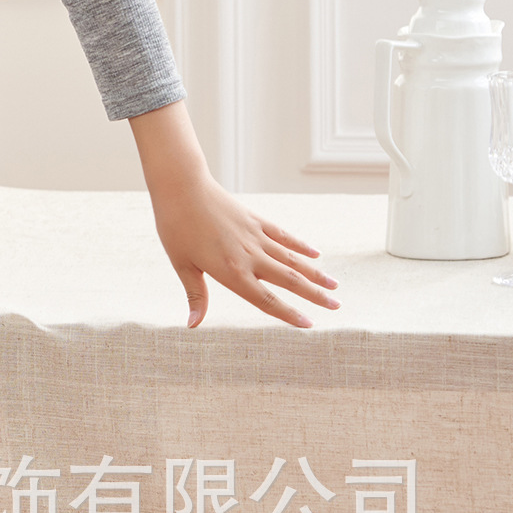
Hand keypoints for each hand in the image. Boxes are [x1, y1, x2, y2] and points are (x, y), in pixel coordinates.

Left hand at [151, 171, 340, 329]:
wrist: (182, 187)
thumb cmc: (176, 227)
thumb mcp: (182, 264)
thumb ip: (195, 295)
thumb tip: (193, 325)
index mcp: (232, 272)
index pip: (266, 300)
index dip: (288, 314)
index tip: (309, 324)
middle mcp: (250, 256)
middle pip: (289, 280)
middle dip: (314, 295)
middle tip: (337, 306)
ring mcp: (255, 236)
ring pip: (292, 259)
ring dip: (314, 272)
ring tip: (335, 284)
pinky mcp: (255, 219)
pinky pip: (283, 235)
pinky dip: (300, 245)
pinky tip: (314, 253)